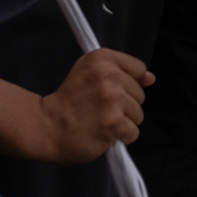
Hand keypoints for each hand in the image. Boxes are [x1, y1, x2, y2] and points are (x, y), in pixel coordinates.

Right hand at [39, 48, 153, 163]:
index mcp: (102, 58)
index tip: (109, 91)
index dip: (128, 83)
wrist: (45, 126)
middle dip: (124, 105)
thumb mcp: (89, 74)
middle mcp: (109, 75)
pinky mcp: (114, 122)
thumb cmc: (69, 102)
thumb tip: (151, 78)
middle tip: (98, 109)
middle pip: (140, 94)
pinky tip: (103, 133)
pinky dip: (121, 137)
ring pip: (138, 114)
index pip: (139, 68)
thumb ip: (121, 72)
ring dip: (123, 122)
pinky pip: (133, 132)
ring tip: (99, 121)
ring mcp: (112, 99)